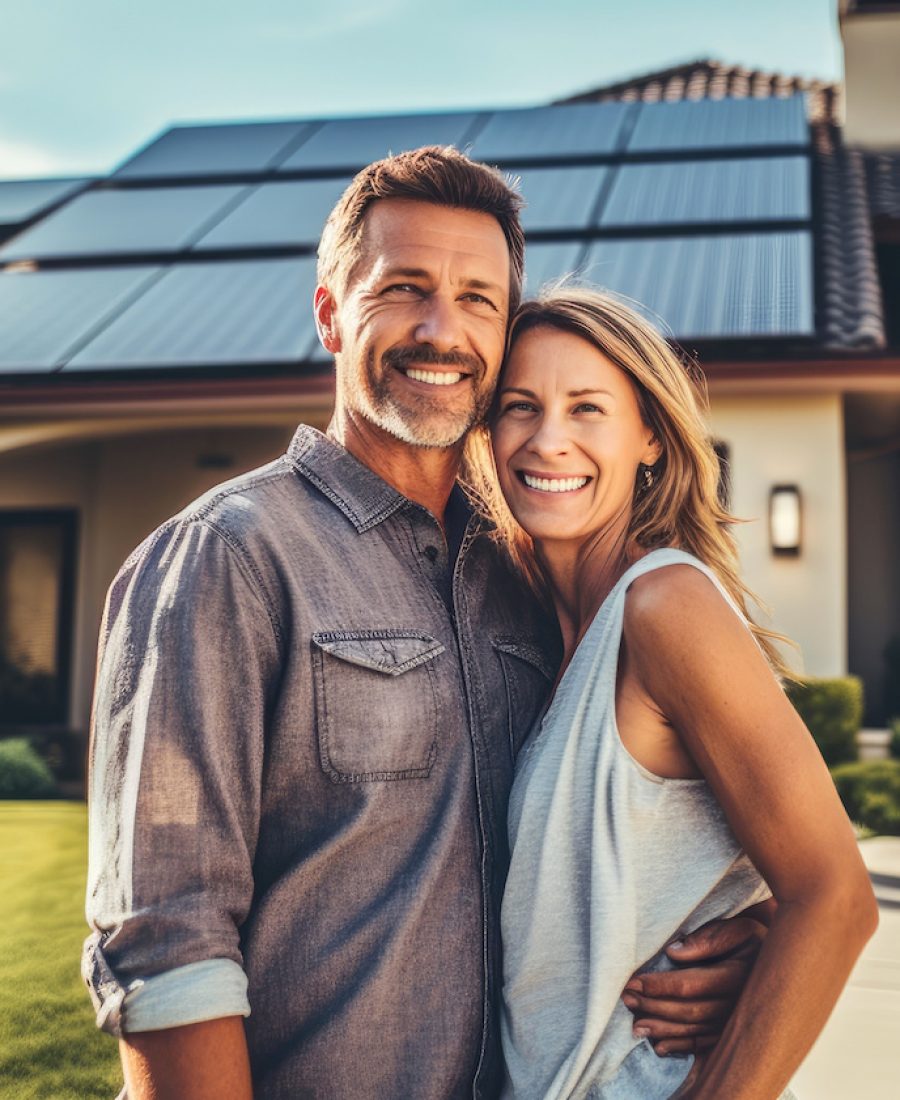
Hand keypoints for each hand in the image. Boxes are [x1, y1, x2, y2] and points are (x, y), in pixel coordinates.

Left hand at [621, 915, 766, 1055]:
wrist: (775, 961)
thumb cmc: (748, 939)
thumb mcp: (736, 928)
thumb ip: (707, 939)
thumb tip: (673, 952)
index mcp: (737, 975)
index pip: (691, 984)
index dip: (659, 985)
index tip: (633, 982)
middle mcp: (738, 1005)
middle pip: (689, 1011)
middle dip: (654, 1007)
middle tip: (627, 1000)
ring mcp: (736, 1024)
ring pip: (694, 1031)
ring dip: (663, 1029)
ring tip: (636, 1026)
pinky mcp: (733, 1034)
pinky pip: (704, 1045)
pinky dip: (681, 1047)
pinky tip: (659, 1047)